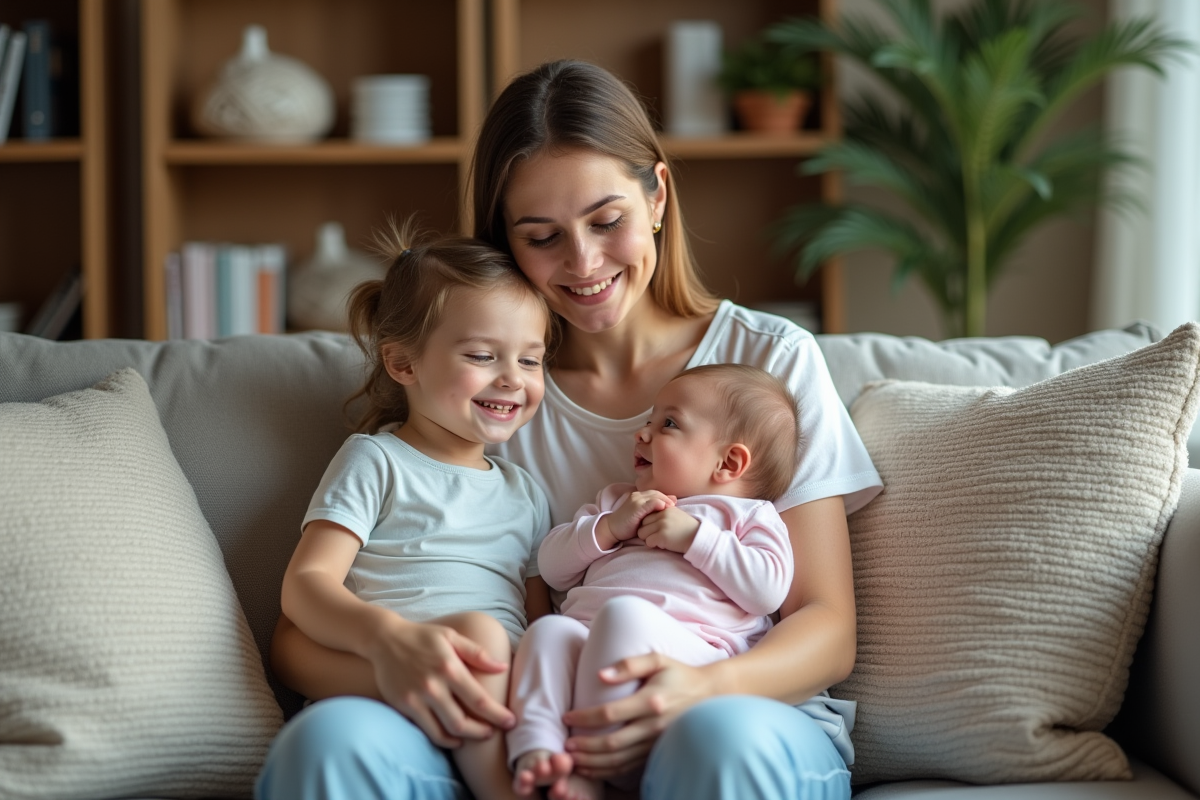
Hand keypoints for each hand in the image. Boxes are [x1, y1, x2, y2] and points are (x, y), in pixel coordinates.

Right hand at [367, 615, 513, 747]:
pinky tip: (454, 737)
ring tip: (477, 735)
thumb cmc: (423, 636)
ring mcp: (417, 698)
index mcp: (450, 668)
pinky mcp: (404, 706)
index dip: (498, 715)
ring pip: (446, 731)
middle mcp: (433, 686)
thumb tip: (503, 668)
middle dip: (483, 732)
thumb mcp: (452, 637)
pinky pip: (427, 730)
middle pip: (463, 722)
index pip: (479, 700)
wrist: (385, 639)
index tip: (511, 721)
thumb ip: (477, 654)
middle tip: (495, 732)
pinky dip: (443, 739)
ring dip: (465, 738)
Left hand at [561, 653, 717, 778]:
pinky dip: (609, 771)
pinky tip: (593, 769)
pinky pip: (630, 767)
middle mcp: (654, 725)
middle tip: (564, 746)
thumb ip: (629, 664)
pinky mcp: (659, 752)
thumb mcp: (658, 660)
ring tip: (573, 760)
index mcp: (651, 701)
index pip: (610, 713)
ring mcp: (657, 742)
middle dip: (585, 747)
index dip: (585, 718)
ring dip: (593, 763)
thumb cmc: (680, 674)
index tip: (567, 717)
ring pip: (620, 760)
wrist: (711, 694)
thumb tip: (600, 675)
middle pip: (612, 743)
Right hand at [604, 490, 676, 542]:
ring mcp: (636, 500)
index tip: (674, 503)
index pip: (655, 493)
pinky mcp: (635, 506)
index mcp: (638, 497)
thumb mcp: (641, 517)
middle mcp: (637, 495)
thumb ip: (651, 511)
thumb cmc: (627, 525)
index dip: (665, 497)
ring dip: (665, 500)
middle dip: (667, 498)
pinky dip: (658, 504)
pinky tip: (664, 508)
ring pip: (654, 496)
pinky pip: (650, 503)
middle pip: (656, 493)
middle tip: (676, 504)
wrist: (612, 529)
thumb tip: (666, 508)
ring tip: (672, 506)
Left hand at [637, 507, 699, 552]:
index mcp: (665, 509)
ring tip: (659, 540)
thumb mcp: (676, 515)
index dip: (649, 524)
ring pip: (642, 533)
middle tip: (657, 536)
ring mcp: (662, 525)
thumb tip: (650, 515)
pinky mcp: (662, 536)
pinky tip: (663, 545)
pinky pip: (648, 542)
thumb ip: (664, 513)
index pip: (647, 515)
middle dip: (647, 532)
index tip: (656, 530)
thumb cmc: (687, 528)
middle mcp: (663, 515)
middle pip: (642, 524)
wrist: (698, 538)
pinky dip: (654, 545)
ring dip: (649, 539)